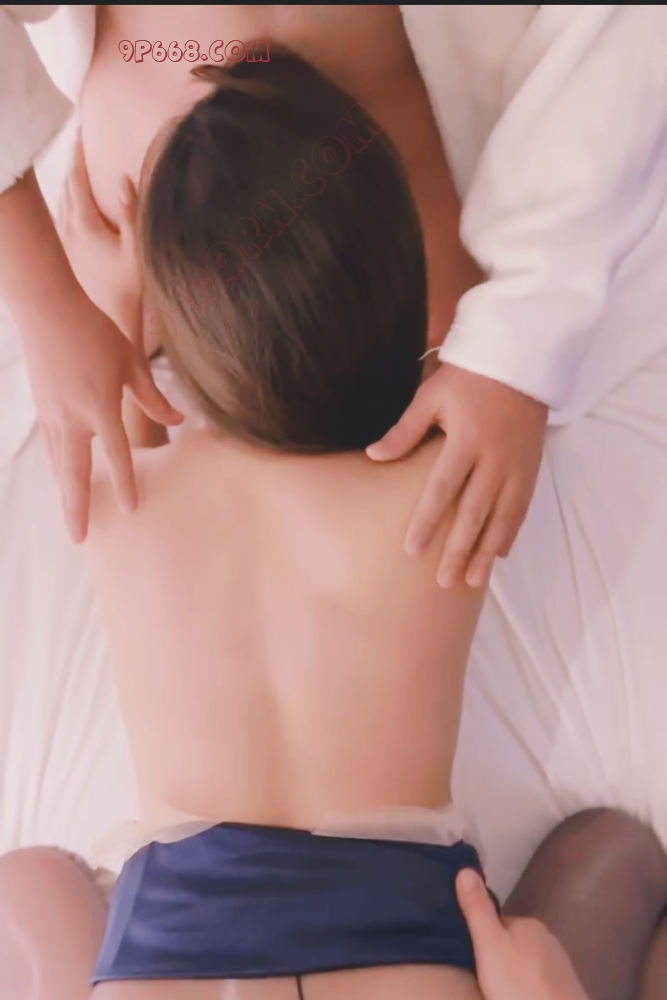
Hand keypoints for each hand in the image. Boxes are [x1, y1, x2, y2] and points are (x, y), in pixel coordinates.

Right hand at [24, 294, 181, 542]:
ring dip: (66, 495)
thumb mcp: (130, 361)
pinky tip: (63, 482)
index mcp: (100, 404)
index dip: (125, 483)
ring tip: (72, 521)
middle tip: (80, 539)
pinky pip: (53, 448)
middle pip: (75, 473)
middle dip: (77, 508)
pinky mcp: (43, 408)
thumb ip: (153, 396)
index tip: (131, 510)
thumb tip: (179, 419)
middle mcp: (73, 416)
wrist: (47, 308)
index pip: (116, 454)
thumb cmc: (95, 330)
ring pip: (60, 464)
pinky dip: (58, 470)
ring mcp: (53, 413)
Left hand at [58, 132, 141, 339]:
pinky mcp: (68, 250)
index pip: (77, 178)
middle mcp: (69, 229)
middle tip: (80, 141)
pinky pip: (63, 214)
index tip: (81, 131)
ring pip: (62, 200)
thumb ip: (130, 212)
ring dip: (69, 180)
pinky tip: (75, 200)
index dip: (79, 153)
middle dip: (73, 162)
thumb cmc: (129, 284)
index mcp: (85, 223)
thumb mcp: (136, 247)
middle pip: (66, 185)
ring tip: (78, 165)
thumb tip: (123, 180)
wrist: (114, 314)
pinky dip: (68, 198)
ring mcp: (66, 240)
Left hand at [366, 363, 547, 587]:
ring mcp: (517, 465)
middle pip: (474, 512)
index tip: (412, 549)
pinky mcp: (532, 468)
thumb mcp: (432, 395)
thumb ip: (405, 430)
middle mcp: (495, 458)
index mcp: (466, 440)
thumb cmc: (469, 376)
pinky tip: (497, 555)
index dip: (427, 521)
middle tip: (444, 581)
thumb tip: (373, 456)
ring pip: (501, 517)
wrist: (522, 360)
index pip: (443, 488)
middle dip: (459, 550)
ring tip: (472, 581)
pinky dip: (509, 533)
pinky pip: (521, 508)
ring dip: (485, 551)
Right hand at [456, 869, 589, 999]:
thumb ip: (477, 909)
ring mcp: (561, 965)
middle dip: (499, 959)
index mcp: (529, 923)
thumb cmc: (518, 985)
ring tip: (501, 993)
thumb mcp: (489, 946)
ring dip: (515, 976)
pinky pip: (540, 982)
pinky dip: (530, 989)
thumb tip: (465, 868)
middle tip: (485, 981)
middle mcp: (548, 938)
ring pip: (527, 964)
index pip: (497, 924)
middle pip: (513, 943)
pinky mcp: (568, 990)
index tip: (473, 961)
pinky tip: (522, 998)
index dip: (482, 941)